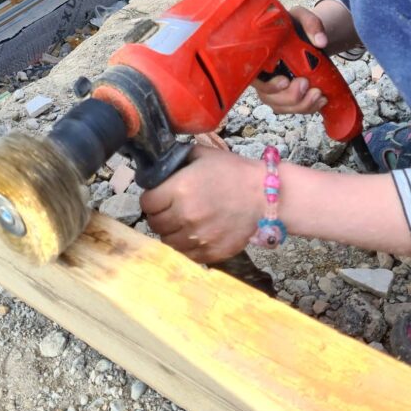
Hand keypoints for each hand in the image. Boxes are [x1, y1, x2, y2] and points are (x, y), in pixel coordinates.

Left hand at [140, 146, 264, 263]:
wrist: (264, 195)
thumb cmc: (232, 171)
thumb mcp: (201, 155)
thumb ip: (175, 161)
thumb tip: (156, 167)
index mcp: (180, 189)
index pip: (147, 202)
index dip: (151, 198)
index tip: (158, 196)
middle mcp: (186, 216)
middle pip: (154, 223)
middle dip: (159, 215)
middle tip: (170, 209)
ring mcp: (198, 237)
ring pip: (168, 241)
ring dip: (172, 231)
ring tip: (183, 222)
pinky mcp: (211, 253)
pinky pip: (186, 254)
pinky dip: (186, 246)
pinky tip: (195, 233)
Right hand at [253, 6, 327, 115]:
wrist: (304, 35)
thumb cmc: (296, 25)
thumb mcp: (302, 17)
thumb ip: (311, 24)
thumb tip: (321, 41)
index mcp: (259, 57)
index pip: (254, 77)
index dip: (267, 85)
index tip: (285, 81)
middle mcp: (262, 76)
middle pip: (268, 97)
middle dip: (290, 97)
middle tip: (306, 83)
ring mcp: (274, 89)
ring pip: (282, 107)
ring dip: (301, 105)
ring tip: (319, 94)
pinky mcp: (286, 96)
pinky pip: (293, 109)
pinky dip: (308, 108)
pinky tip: (321, 99)